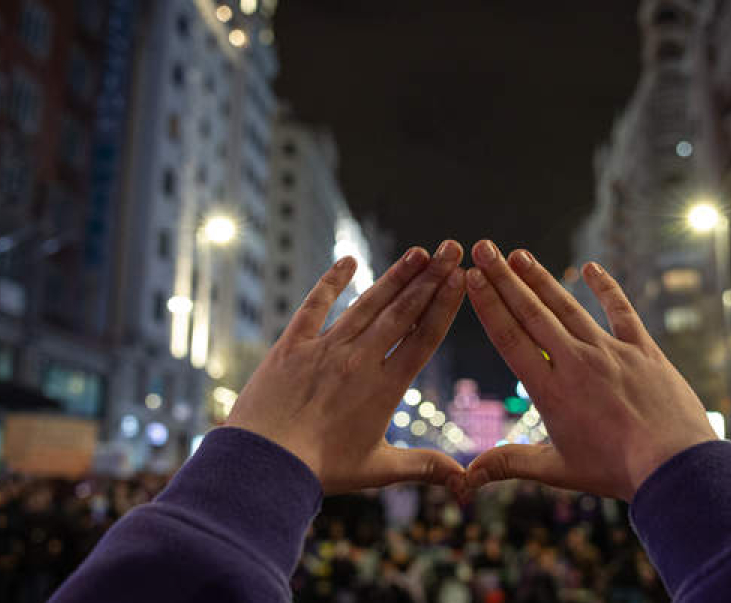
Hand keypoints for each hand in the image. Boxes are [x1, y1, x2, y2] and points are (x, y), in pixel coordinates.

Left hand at [227, 240, 466, 494]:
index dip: (445, 305)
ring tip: (419, 252)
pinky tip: (348, 261)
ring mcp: (325, 348)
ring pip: (367, 303)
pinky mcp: (292, 345)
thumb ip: (425, 468)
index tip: (461, 278)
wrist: (263, 463)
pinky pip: (314, 305)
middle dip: (431, 277)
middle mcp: (360, 360)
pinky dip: (331, 281)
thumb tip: (466, 483)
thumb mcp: (378, 470)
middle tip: (451, 248)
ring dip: (395, 275)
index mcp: (385, 388)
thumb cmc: (321, 470)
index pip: (424, 338)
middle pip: (403, 311)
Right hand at [463, 241, 715, 500]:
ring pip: (568, 306)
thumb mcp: (557, 470)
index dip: (488, 305)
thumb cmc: (616, 471)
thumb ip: (509, 464)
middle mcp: (576, 362)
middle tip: (483, 248)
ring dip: (541, 278)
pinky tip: (593, 267)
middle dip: (504, 278)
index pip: (510, 338)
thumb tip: (464, 478)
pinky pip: (622, 311)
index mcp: (551, 390)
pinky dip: (607, 288)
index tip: (471, 278)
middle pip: (532, 313)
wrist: (674, 465)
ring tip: (518, 254)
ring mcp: (610, 351)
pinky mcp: (642, 349)